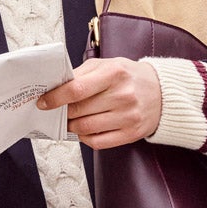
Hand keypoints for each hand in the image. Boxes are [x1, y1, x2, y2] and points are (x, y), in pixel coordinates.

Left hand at [37, 58, 160, 149]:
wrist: (162, 93)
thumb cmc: (130, 77)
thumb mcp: (108, 65)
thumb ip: (82, 73)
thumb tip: (56, 87)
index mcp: (115, 73)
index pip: (77, 89)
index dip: (55, 98)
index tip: (43, 102)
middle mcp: (123, 95)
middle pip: (78, 110)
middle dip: (62, 112)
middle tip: (57, 111)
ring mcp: (128, 117)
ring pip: (85, 128)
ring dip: (71, 126)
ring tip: (70, 120)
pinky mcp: (131, 134)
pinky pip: (98, 142)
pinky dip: (85, 138)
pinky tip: (84, 129)